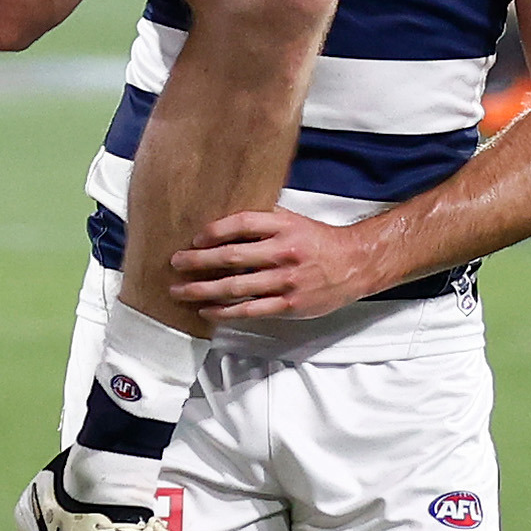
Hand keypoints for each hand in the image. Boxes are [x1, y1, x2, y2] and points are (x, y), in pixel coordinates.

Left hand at [169, 206, 385, 322]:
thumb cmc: (318, 241)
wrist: (354, 264)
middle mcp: (283, 252)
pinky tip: (207, 309)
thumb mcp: (292, 220)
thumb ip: (263, 220)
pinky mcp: (289, 305)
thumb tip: (223, 219)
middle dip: (198, 261)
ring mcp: (286, 281)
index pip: (241, 224)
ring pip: (236, 287)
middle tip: (176, 263)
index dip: (214, 231)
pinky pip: (250, 310)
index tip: (195, 238)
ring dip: (203, 289)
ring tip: (180, 290)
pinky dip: (225, 311)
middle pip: (232, 257)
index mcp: (283, 226)